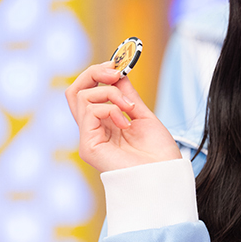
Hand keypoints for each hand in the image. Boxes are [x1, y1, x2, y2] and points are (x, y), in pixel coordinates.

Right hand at [66, 62, 181, 172]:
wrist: (165, 176)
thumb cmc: (158, 154)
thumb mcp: (143, 115)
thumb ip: (127, 95)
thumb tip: (117, 73)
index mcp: (104, 124)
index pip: (87, 92)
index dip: (98, 74)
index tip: (118, 65)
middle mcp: (92, 131)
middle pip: (75, 90)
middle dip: (94, 73)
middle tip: (116, 71)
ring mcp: (88, 138)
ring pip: (82, 96)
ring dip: (110, 94)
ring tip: (130, 109)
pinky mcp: (88, 146)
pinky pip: (90, 111)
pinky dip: (110, 108)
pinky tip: (125, 122)